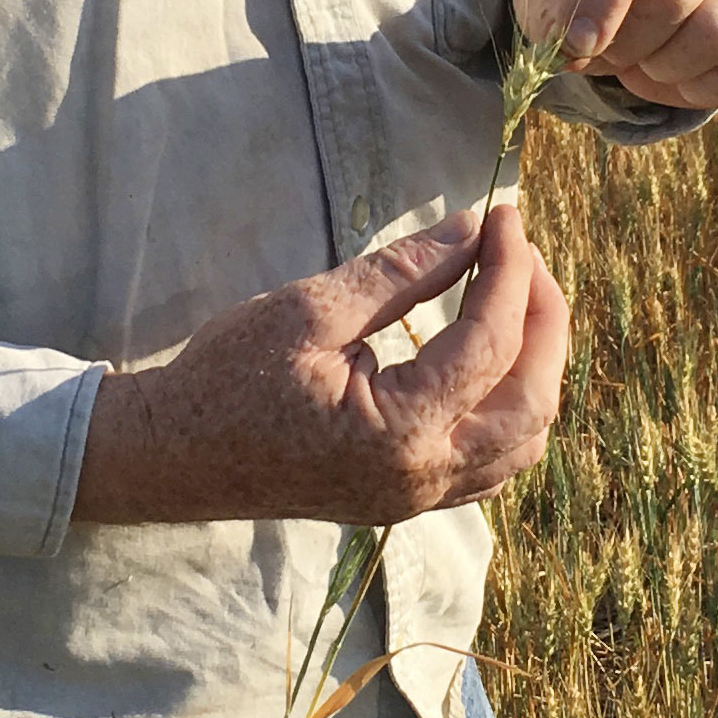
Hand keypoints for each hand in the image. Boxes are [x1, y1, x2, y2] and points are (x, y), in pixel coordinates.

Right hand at [73, 206, 570, 527]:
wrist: (173, 455)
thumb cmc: (227, 376)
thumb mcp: (310, 308)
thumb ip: (401, 272)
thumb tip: (472, 228)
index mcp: (398, 430)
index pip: (491, 341)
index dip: (510, 269)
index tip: (504, 216)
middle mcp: (422, 477)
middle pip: (534, 400)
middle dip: (545, 317)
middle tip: (521, 253)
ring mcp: (418, 499)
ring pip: (524, 442)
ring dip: (536, 368)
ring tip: (513, 299)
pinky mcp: (407, 502)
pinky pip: (493, 465)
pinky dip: (511, 409)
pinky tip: (491, 361)